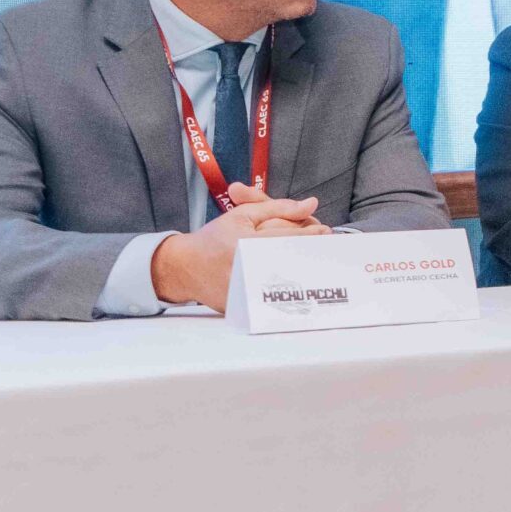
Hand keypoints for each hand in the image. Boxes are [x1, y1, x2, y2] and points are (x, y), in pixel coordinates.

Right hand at [149, 183, 324, 309]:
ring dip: (303, 272)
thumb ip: (279, 208)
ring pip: (287, 282)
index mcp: (247, 244)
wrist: (183, 268)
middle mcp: (247, 269)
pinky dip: (286, 291)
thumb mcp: (243, 215)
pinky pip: (272, 298)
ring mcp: (245, 291)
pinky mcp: (244, 306)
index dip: (312, 235)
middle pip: (292, 261)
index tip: (325, 232)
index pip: (290, 238)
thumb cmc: (214, 239)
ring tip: (316, 265)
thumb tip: (311, 205)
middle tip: (327, 249)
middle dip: (311, 254)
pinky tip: (297, 283)